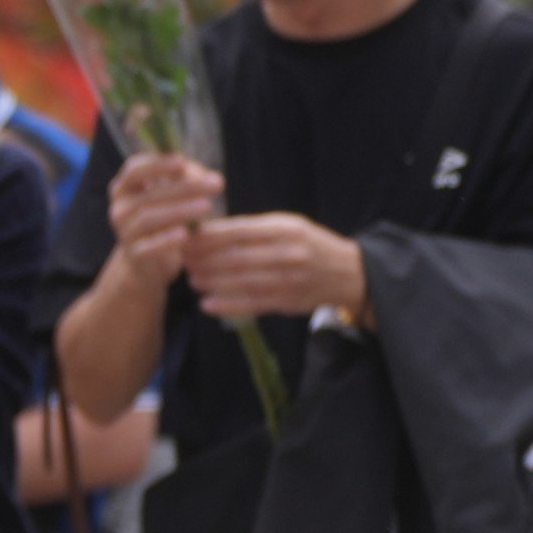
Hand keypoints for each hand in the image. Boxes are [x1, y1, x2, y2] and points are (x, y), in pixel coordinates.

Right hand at [104, 152, 222, 280]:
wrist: (148, 261)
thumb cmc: (164, 218)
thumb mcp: (173, 195)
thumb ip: (187, 180)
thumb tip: (206, 178)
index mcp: (125, 188)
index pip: (135, 170)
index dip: (157, 165)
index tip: (182, 162)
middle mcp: (120, 209)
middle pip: (149, 195)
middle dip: (185, 187)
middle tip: (217, 184)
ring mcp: (124, 233)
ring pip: (148, 219)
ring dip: (179, 211)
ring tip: (207, 206)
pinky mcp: (134, 255)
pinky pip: (148, 247)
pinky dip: (166, 240)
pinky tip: (185, 235)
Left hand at [183, 212, 369, 326]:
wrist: (349, 272)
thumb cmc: (307, 246)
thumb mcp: (286, 227)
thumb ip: (251, 229)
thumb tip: (205, 231)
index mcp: (285, 229)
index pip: (239, 231)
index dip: (208, 237)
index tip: (185, 238)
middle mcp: (288, 252)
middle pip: (236, 257)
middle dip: (204, 260)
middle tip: (184, 262)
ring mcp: (289, 278)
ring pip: (241, 281)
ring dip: (212, 282)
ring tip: (193, 280)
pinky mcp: (288, 300)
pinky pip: (252, 304)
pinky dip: (227, 305)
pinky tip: (207, 304)